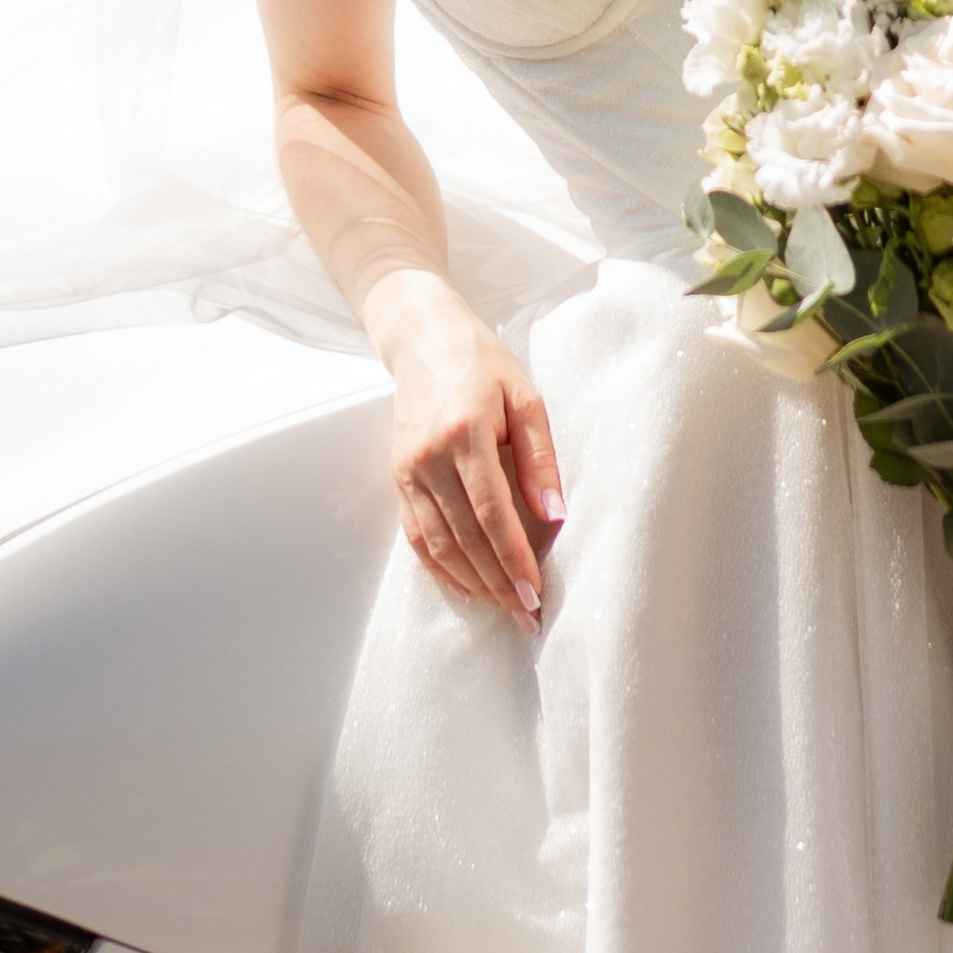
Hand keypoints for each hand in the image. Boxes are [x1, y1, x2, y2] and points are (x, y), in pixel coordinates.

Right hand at [367, 273, 565, 628]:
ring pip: (439, 543)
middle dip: (498, 582)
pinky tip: (464, 589)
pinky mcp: (397, 476)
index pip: (492, 511)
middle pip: (465, 536)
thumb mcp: (524, 395)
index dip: (513, 557)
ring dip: (473, 582)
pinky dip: (439, 568)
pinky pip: (416, 534)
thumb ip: (539, 455)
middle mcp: (429, 456)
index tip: (535, 591)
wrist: (422, 337)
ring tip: (503, 608)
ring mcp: (408, 468)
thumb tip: (554, 512)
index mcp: (465, 432)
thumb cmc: (481, 362)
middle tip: (526, 615)